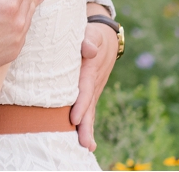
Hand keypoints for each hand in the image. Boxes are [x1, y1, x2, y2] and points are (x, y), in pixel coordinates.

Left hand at [71, 18, 117, 150]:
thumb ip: (89, 38)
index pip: (84, 90)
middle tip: (84, 143)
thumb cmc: (91, 34)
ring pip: (89, 110)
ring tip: (86, 146)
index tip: (74, 118)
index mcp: (89, 71)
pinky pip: (87, 108)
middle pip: (89, 106)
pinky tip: (85, 139)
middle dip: (86, 125)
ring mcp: (92, 89)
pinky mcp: (89, 91)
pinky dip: (87, 122)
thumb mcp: (91, 32)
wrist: (104, 36)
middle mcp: (92, 83)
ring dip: (87, 128)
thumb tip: (88, 49)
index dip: (80, 104)